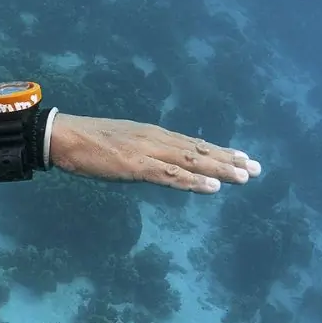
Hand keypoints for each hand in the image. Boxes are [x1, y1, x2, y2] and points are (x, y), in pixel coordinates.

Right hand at [49, 113, 262, 193]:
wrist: (63, 136)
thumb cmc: (87, 141)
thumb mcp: (122, 141)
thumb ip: (142, 150)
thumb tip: (157, 161)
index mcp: (153, 134)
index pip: (193, 143)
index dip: (220, 151)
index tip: (243, 157)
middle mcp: (156, 139)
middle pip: (200, 151)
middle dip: (230, 160)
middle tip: (258, 168)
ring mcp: (148, 152)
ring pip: (192, 161)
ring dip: (220, 170)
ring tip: (246, 176)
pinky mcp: (137, 166)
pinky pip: (171, 176)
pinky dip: (194, 183)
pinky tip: (212, 188)